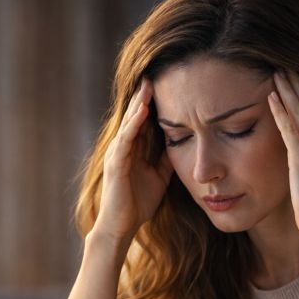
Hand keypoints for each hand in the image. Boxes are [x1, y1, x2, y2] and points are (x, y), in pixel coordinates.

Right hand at [94, 78, 173, 241]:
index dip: (152, 103)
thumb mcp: (160, 176)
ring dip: (138, 103)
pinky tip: (142, 110)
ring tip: (148, 84)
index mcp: (134, 150)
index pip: (143, 121)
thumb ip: (166, 159)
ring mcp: (118, 154)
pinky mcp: (116, 164)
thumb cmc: (138, 203)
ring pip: (129, 123)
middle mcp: (124, 148)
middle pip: (135, 116)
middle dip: (144, 96)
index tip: (165, 84)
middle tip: (154, 72)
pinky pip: (126, 139)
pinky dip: (133, 124)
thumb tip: (182, 144)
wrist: (122, 226)